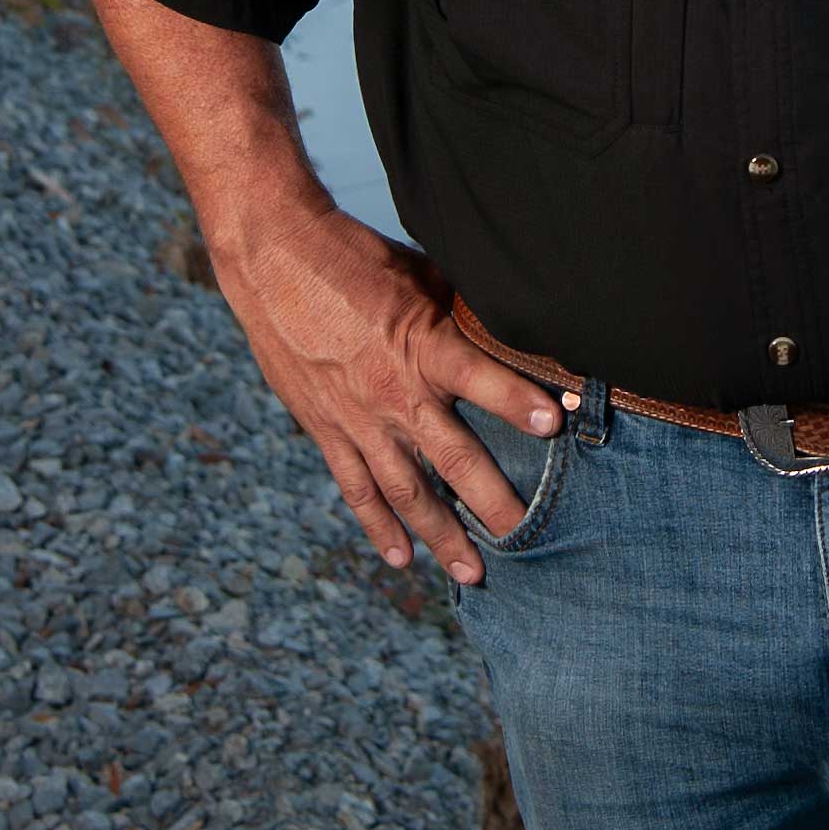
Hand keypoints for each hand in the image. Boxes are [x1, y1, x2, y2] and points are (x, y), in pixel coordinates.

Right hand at [213, 200, 563, 584]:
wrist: (272, 258)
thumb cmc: (354, 257)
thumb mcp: (420, 274)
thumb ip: (462, 313)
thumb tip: (515, 329)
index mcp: (421, 343)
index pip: (480, 377)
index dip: (517, 401)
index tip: (556, 425)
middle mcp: (393, 391)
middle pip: (452, 456)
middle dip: (492, 501)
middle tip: (524, 536)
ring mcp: (357, 418)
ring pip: (406, 490)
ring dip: (440, 534)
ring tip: (472, 573)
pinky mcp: (325, 430)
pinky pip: (356, 488)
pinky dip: (378, 526)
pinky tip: (401, 559)